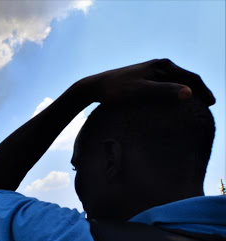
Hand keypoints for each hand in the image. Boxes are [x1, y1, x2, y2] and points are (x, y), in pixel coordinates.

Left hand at [80, 59, 214, 105]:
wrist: (95, 87)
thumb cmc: (116, 91)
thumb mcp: (141, 92)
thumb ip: (163, 91)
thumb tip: (189, 93)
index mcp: (163, 66)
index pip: (191, 78)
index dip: (203, 91)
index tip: (211, 105)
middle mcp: (159, 66)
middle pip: (186, 79)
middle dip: (198, 91)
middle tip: (207, 108)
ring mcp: (151, 72)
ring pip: (176, 83)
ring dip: (186, 93)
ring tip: (193, 109)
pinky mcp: (143, 79)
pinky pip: (165, 87)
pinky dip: (173, 95)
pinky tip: (171, 107)